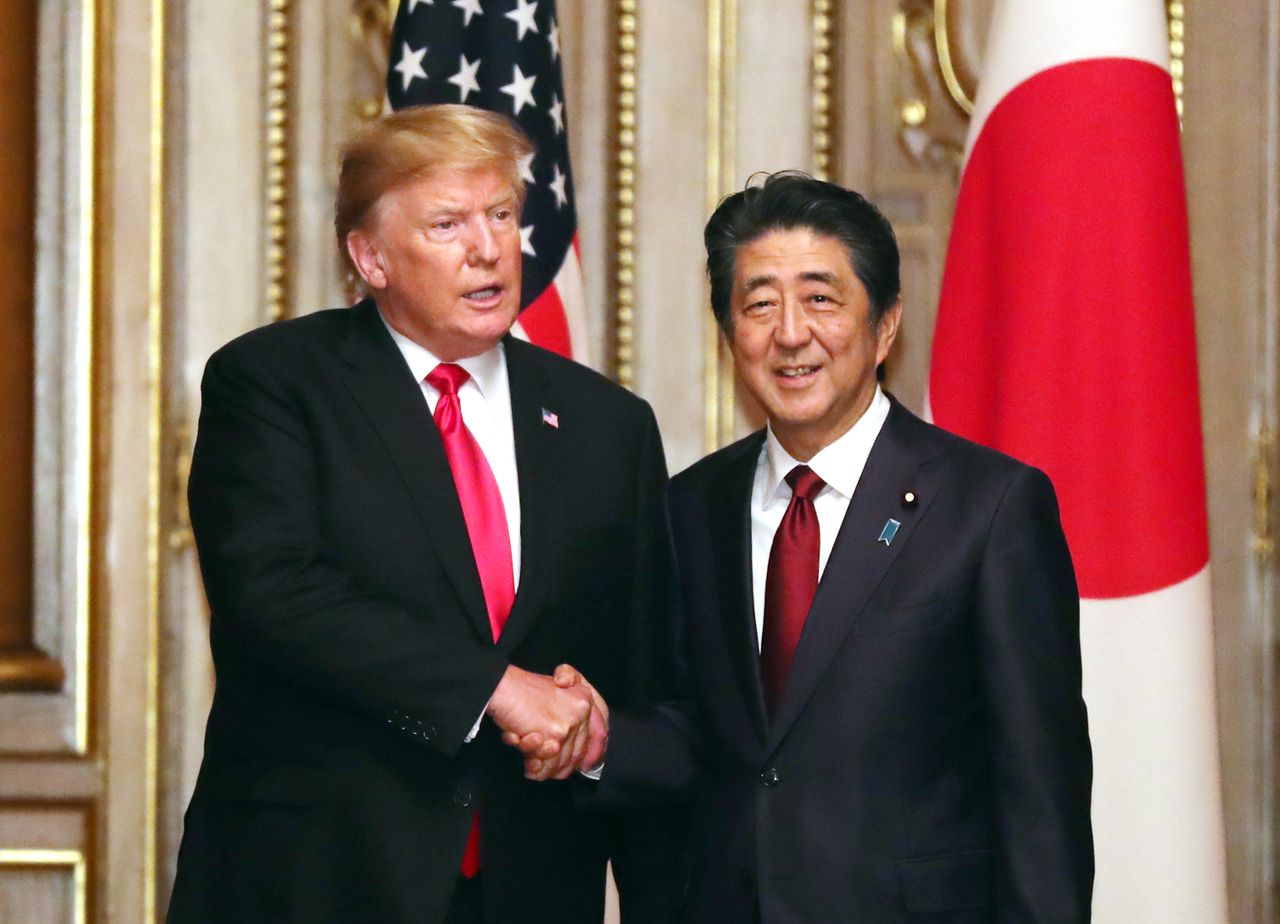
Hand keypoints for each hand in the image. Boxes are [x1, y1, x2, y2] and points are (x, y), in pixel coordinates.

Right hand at [504, 664, 608, 780]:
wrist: (503, 688)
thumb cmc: (521, 691)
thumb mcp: (554, 695)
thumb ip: (568, 716)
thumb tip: (578, 749)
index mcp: (583, 698)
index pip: (599, 731)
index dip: (594, 751)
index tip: (587, 765)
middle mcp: (581, 710)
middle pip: (578, 751)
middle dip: (562, 765)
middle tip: (546, 767)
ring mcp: (569, 722)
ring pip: (563, 760)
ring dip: (545, 768)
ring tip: (532, 765)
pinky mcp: (555, 734)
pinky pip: (550, 762)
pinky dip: (536, 769)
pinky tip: (529, 766)